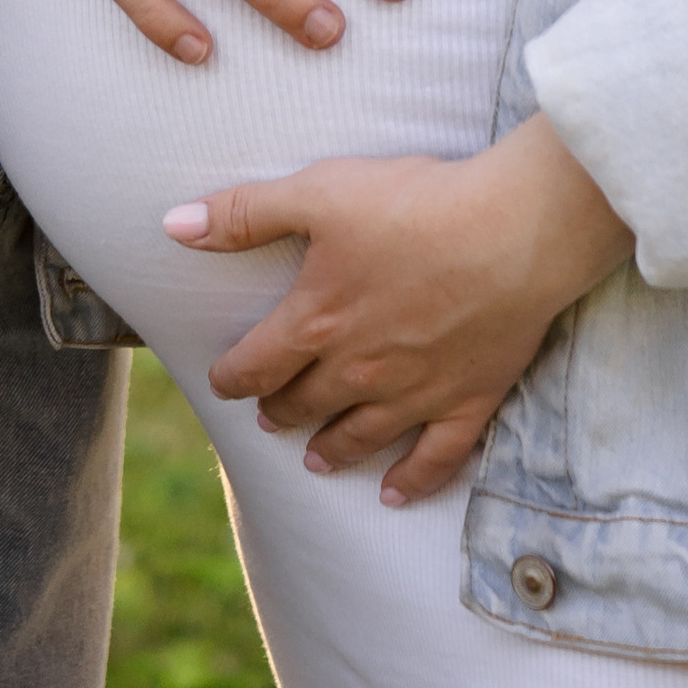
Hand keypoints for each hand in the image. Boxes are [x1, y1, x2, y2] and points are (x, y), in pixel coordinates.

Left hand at [166, 116, 632, 504]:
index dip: (233, 375)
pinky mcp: (469, 398)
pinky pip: (435, 457)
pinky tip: (396, 495)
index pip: (258, 363)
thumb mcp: (318, 192)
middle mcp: (360, 369)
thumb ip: (244, 213)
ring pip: (361, 435)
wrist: (514, 229)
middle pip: (306, 403)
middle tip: (269, 415)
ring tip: (316, 459)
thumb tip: (172, 227)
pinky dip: (413, 481)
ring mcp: (416, 391)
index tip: (222, 381)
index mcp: (318, 321)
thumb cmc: (415, 203)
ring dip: (333, 449)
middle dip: (281, 409)